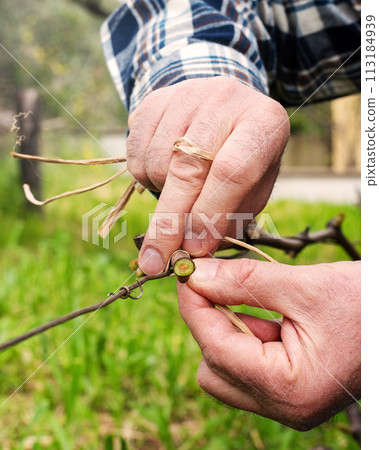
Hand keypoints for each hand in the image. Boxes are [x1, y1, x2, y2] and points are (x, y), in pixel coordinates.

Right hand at [127, 77, 289, 273]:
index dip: (210, 214)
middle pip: (188, 168)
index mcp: (263, 122)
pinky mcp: (153, 100)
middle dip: (170, 222)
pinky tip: (165, 176)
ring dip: (160, 195)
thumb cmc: (244, 159)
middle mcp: (224, 100)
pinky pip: (135, 154)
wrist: (224, 111)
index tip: (194, 251)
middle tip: (155, 261)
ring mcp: (185, 94)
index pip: (233, 171)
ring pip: (157, 163)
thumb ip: (229, 219)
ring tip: (179, 195)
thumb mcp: (254, 188)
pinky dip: (144, 179)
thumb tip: (191, 253)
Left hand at [177, 258, 360, 429]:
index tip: (187, 272)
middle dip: (209, 321)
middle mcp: (284, 406)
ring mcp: (287, 402)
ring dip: (228, 326)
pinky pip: (248, 363)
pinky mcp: (290, 388)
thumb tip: (195, 275)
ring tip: (249, 293)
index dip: (195, 306)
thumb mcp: (303, 286)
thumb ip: (243, 281)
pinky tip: (263, 308)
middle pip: (213, 368)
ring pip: (226, 367)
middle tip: (216, 282)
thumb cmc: (365, 303)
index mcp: (288, 389)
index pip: (215, 347)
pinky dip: (245, 332)